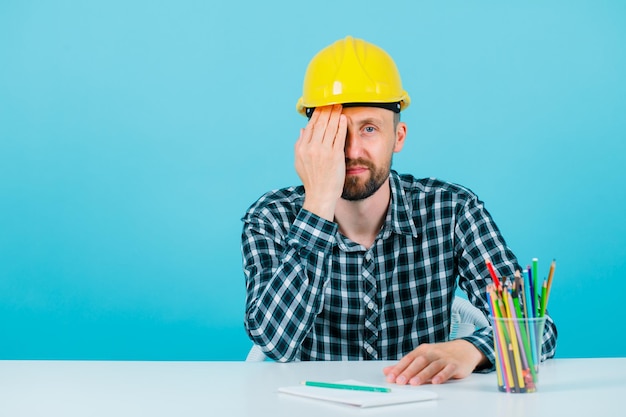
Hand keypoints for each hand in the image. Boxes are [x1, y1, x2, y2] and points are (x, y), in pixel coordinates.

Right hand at [294, 104, 346, 220]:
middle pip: (320, 124)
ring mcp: (323, 152)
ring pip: (329, 128)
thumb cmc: (312, 180)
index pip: (309, 126)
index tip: (321, 106)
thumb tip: (302, 130)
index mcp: (302, 148)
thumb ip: (299, 145)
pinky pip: (339, 137)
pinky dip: (341, 126)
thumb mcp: (299, 162)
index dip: (316, 114)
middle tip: (332, 101)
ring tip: (339, 106)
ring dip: (335, 115)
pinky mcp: (335, 156)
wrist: (320, 195)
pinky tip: (344, 118)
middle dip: (326, 111)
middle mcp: (311, 148)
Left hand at [382, 339, 487, 384]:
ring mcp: (444, 358)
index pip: (408, 359)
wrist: (464, 349)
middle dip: (408, 372)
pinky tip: (435, 382)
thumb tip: (387, 371)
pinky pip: (447, 370)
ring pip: (432, 366)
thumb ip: (405, 365)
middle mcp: (432, 353)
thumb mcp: (422, 356)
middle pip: (419, 361)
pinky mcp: (455, 364)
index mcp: (422, 350)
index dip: (399, 368)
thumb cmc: (440, 355)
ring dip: (422, 374)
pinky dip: (441, 376)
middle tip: (400, 381)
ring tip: (414, 383)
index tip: (391, 377)